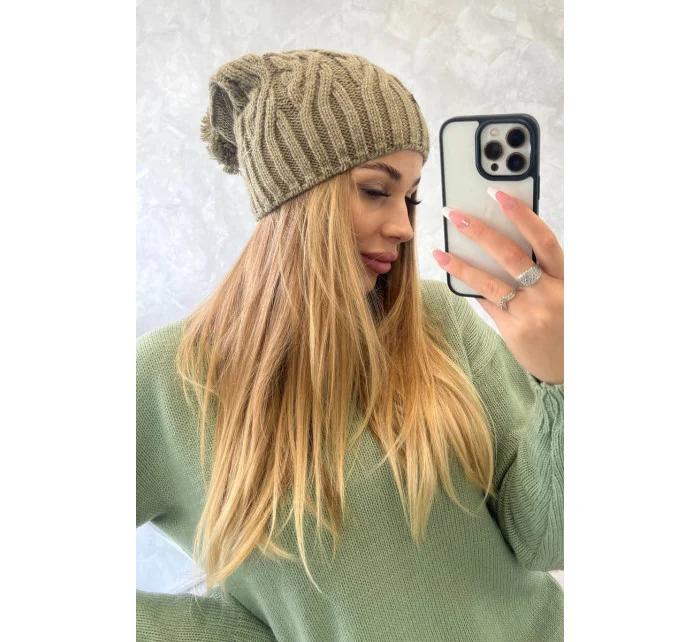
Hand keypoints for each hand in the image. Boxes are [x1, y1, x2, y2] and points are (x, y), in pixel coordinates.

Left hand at [433, 189, 563, 384]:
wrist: (572, 368)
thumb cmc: (564, 322)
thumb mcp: (562, 293)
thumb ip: (538, 272)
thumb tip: (494, 246)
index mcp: (566, 278)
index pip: (543, 239)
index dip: (521, 214)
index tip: (498, 194)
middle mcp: (550, 293)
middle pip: (511, 255)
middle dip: (480, 231)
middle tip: (455, 213)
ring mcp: (531, 313)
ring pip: (489, 282)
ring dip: (461, 263)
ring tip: (438, 251)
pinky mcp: (514, 331)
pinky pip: (486, 304)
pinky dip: (470, 287)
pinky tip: (451, 273)